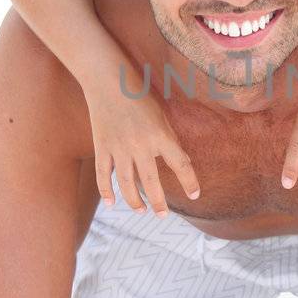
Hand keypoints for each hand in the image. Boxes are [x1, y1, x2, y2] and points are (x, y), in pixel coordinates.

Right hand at [91, 80, 199, 210]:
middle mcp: (140, 145)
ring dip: (134, 201)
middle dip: (159, 203)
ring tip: (141, 211)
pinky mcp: (101, 147)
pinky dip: (106, 191)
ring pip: (127, 184)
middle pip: (151, 182)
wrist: (108, 81)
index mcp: (160, 135)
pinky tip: (112, 203)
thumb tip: (183, 162)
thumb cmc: (140, 95)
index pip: (180, 165)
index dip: (190, 182)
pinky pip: (104, 175)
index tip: (195, 195)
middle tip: (163, 216)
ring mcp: (119, 148)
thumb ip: (170, 140)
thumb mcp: (162, 116)